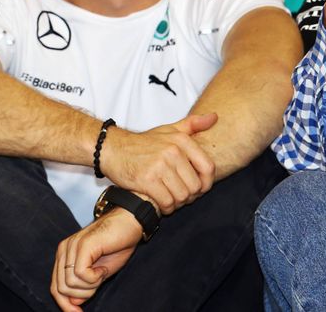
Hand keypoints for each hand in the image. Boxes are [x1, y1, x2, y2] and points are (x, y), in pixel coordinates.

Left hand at [51, 207, 143, 311]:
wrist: (129, 222)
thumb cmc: (116, 246)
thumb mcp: (98, 274)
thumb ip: (84, 287)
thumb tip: (72, 304)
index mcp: (64, 257)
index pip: (55, 288)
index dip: (65, 305)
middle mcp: (64, 251)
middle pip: (61, 288)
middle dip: (81, 296)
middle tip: (99, 282)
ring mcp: (71, 247)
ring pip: (70, 284)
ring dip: (90, 286)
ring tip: (102, 272)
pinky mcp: (83, 245)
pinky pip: (80, 274)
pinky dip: (94, 277)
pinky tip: (103, 268)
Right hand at [98, 114, 216, 214]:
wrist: (110, 148)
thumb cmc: (141, 143)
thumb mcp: (167, 130)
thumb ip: (192, 124)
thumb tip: (215, 117)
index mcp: (181, 140)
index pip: (208, 168)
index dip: (206, 183)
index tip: (197, 187)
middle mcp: (172, 152)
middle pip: (195, 186)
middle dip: (189, 196)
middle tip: (179, 195)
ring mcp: (159, 166)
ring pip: (182, 196)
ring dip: (177, 203)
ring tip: (169, 199)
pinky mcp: (146, 180)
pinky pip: (166, 202)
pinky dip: (165, 207)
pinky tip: (160, 203)